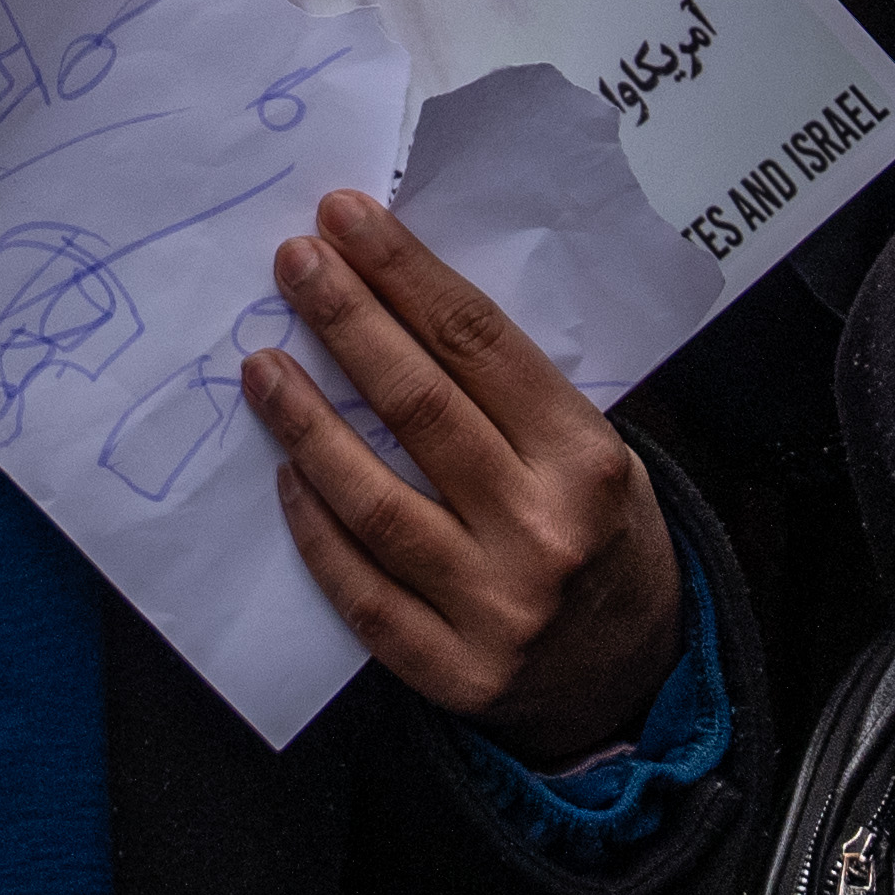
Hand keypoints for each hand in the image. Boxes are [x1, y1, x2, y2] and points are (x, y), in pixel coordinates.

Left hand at [253, 189, 685, 759]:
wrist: (634, 676)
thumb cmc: (598, 534)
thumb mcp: (589, 452)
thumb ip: (508, 395)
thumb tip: (392, 298)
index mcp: (586, 460)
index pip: (479, 343)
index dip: (405, 273)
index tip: (344, 218)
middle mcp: (543, 532)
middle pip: (420, 407)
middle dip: (347, 321)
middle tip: (293, 263)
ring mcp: (496, 610)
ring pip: (375, 503)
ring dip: (306, 425)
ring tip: (260, 366)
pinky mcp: (454, 672)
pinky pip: (362, 592)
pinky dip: (317, 530)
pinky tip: (285, 475)